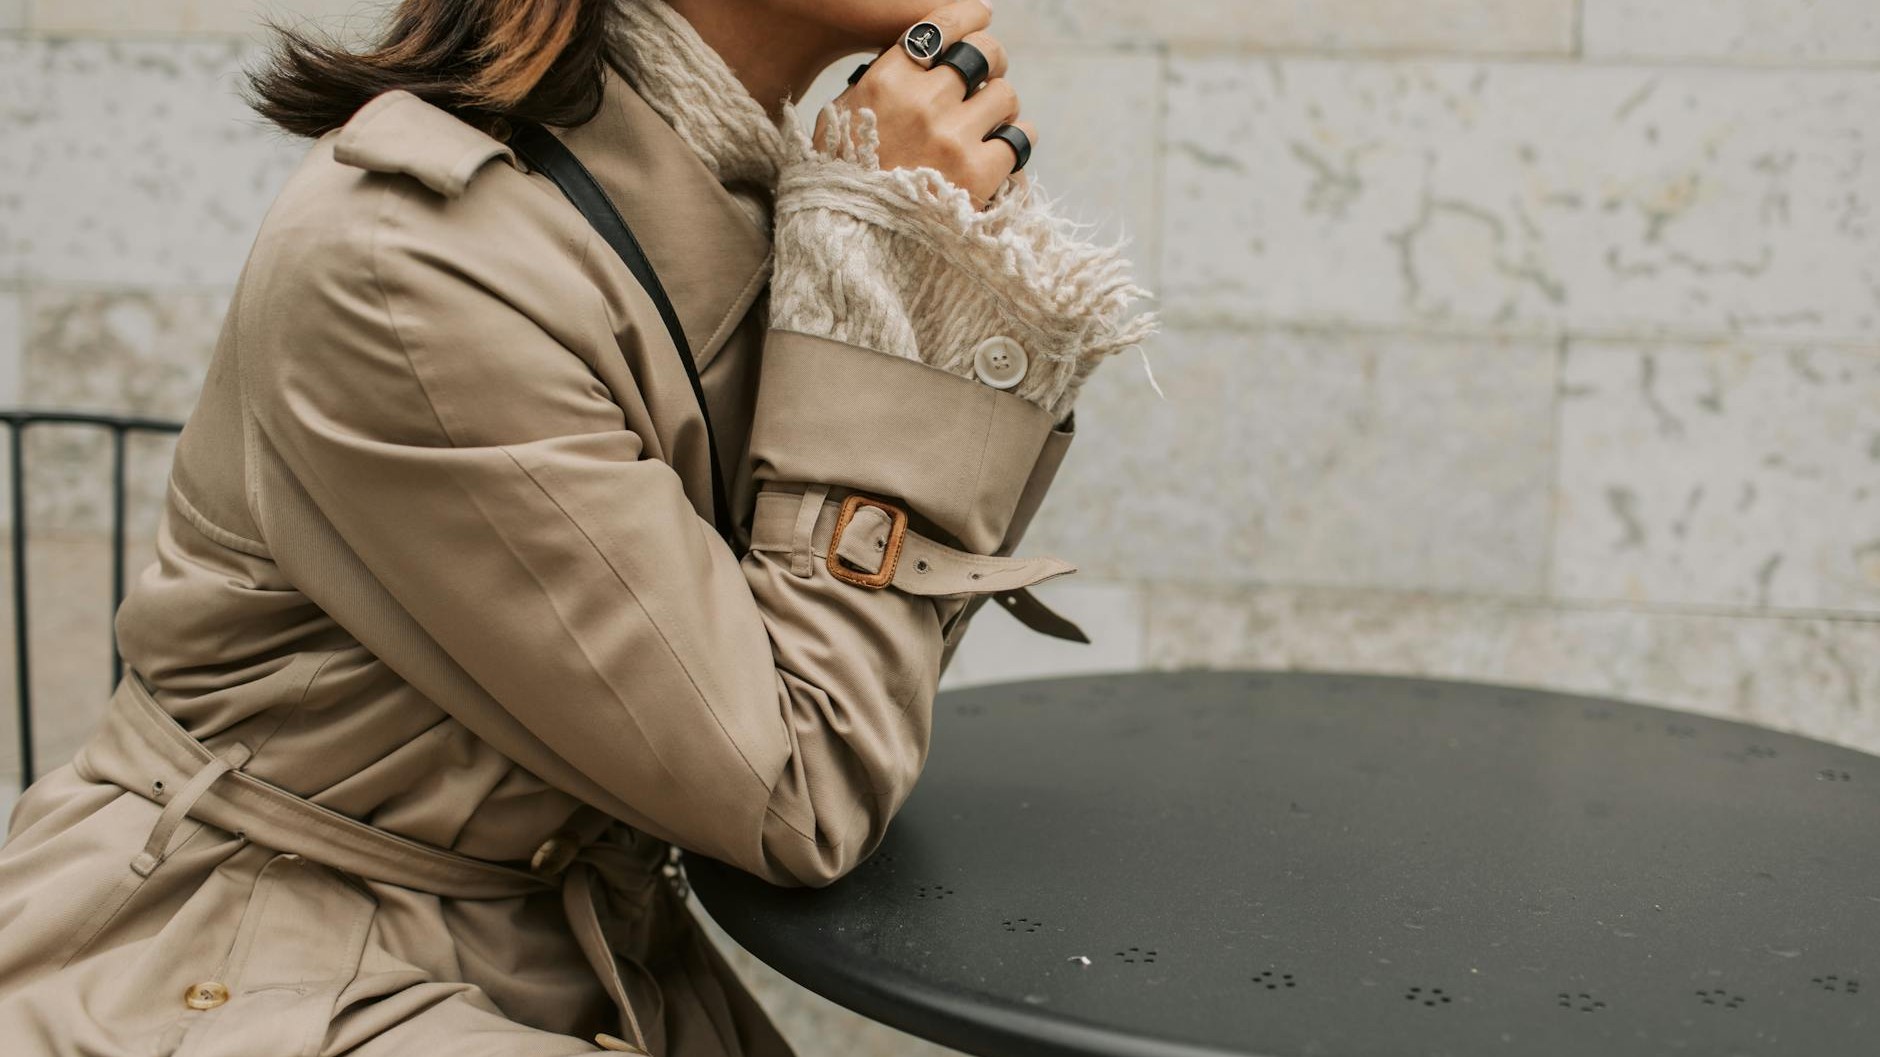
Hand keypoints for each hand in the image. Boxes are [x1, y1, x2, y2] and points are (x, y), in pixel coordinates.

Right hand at [818, 0, 1038, 209]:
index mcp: (885, 81)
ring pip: (1005, 94)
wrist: (852, 249)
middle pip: (983, 52)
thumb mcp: (839, 121)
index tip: (980, 19)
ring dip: (1000, 107)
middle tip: (986, 78)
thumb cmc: (843, 185)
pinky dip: (1016, 141)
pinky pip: (1020, 137)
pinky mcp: (979, 175)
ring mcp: (953, 138)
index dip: (969, 18)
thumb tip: (920, 57)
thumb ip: (878, 84)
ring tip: (987, 125)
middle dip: (990, 61)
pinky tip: (1002, 152)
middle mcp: (922, 102)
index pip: (941, 24)